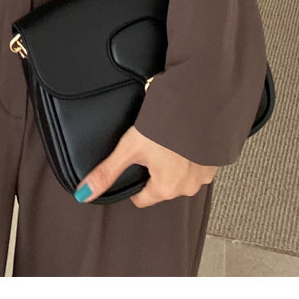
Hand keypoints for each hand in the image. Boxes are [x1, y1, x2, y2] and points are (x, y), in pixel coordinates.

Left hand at [76, 115, 216, 209]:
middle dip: (155, 170)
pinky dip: (190, 156)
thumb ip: (107, 172)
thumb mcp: (130, 147)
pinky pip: (196, 166)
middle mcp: (187, 187)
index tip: (137, 161)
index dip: (135, 180)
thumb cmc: (166, 121)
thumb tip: (84, 194)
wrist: (200, 99)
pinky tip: (185, 140)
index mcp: (166, 188)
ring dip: (174, 163)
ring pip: (179, 177)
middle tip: (154, 146)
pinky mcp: (215, 163)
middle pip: (161, 187)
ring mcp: (204, 176)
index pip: (142, 199)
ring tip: (169, 142)